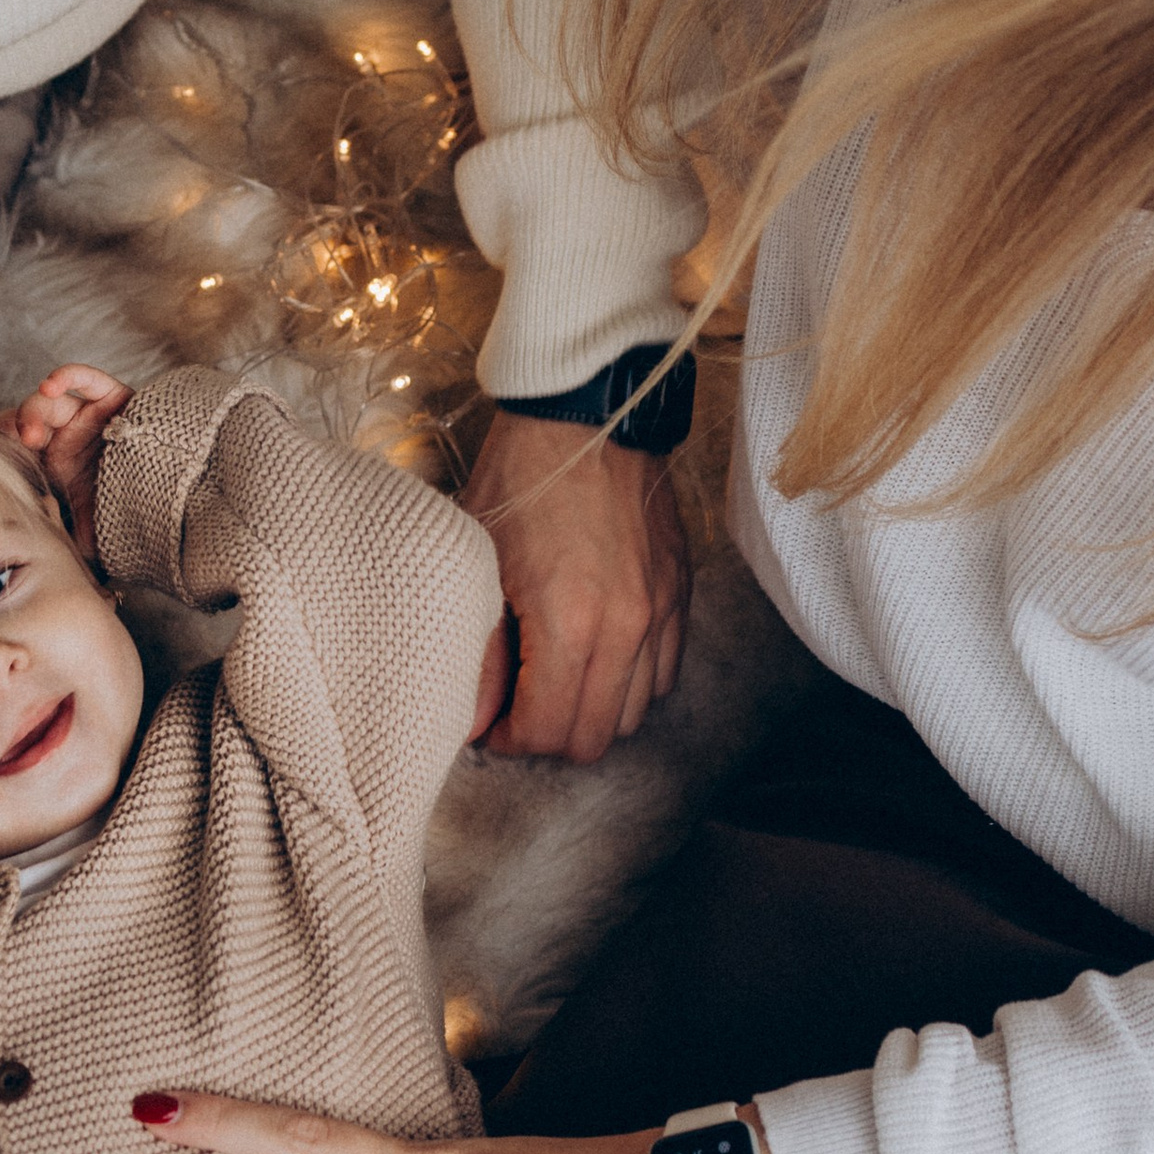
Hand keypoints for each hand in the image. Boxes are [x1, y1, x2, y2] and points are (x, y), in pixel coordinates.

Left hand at [0, 364, 130, 558]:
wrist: (176, 508)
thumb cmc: (131, 520)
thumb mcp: (86, 534)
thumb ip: (60, 536)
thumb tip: (29, 547)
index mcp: (57, 463)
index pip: (18, 443)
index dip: (4, 445)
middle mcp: (70, 435)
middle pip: (32, 420)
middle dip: (19, 430)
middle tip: (23, 447)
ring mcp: (90, 416)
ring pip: (53, 401)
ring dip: (36, 410)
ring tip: (34, 433)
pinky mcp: (115, 397)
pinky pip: (87, 378)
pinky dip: (66, 376)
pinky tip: (51, 386)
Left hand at [462, 409, 689, 762]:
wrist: (586, 413)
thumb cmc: (522, 477)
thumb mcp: (479, 563)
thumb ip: (480, 651)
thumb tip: (474, 716)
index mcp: (569, 621)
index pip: (547, 731)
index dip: (510, 741)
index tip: (490, 724)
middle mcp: (625, 626)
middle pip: (593, 737)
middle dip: (548, 736)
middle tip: (518, 710)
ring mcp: (660, 610)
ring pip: (634, 713)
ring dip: (591, 711)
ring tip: (555, 683)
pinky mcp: (678, 592)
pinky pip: (665, 672)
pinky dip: (631, 682)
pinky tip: (596, 658)